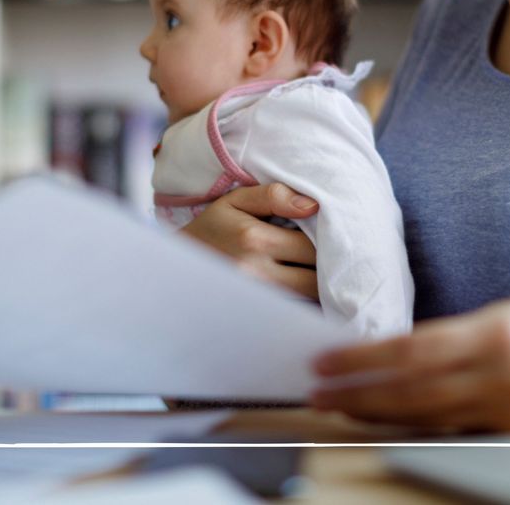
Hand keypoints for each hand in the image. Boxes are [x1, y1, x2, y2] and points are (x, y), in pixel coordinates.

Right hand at [181, 183, 320, 300]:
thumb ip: (273, 196)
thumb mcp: (235, 201)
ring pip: (307, 299)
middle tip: (332, 256)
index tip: (330, 235)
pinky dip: (303, 302)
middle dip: (328, 268)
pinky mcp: (254, 314)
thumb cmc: (211, 228)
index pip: (312, 246)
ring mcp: (255, 298)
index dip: (328, 241)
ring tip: (320, 271)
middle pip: (315, 279)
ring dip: (318, 287)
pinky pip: (293, 312)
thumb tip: (314, 205)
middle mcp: (256, 273)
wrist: (177, 268)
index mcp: (254, 239)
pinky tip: (302, 288)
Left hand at [310, 286, 509, 430]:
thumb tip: (409, 352)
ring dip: (381, 414)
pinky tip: (397, 423)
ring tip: (344, 408)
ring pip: (430, 418)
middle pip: (411, 392)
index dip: (362, 359)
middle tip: (318, 391)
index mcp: (496, 333)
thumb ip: (463, 333)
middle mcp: (501, 376)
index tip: (326, 359)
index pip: (411, 351)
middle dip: (358, 393)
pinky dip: (424, 427)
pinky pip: (462, 432)